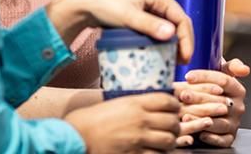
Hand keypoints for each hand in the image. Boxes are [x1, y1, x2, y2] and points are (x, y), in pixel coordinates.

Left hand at [47, 0, 194, 61]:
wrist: (86, 4)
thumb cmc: (106, 5)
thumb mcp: (128, 16)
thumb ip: (149, 25)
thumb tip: (171, 34)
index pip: (182, 19)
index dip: (186, 40)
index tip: (185, 58)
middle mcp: (159, 2)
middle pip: (178, 24)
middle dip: (182, 44)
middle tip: (181, 63)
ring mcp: (151, 10)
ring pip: (169, 29)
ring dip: (173, 44)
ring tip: (173, 61)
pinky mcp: (144, 18)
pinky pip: (158, 31)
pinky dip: (162, 43)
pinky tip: (160, 54)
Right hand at [64, 92, 181, 152]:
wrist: (75, 136)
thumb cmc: (91, 119)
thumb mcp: (115, 104)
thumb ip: (136, 104)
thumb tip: (153, 104)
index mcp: (135, 103)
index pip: (167, 101)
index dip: (175, 105)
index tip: (175, 108)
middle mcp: (140, 120)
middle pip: (172, 122)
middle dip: (175, 125)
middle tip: (171, 127)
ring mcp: (137, 139)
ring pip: (168, 141)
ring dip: (170, 141)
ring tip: (165, 141)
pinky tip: (154, 151)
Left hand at [175, 58, 250, 146]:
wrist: (215, 106)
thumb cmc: (215, 88)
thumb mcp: (224, 73)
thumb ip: (233, 66)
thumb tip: (244, 70)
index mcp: (238, 90)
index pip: (224, 80)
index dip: (205, 77)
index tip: (188, 76)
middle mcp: (238, 107)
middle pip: (219, 101)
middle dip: (198, 98)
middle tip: (182, 95)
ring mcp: (234, 123)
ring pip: (219, 122)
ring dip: (201, 119)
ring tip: (185, 116)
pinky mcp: (229, 137)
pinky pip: (221, 140)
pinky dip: (210, 137)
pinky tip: (198, 132)